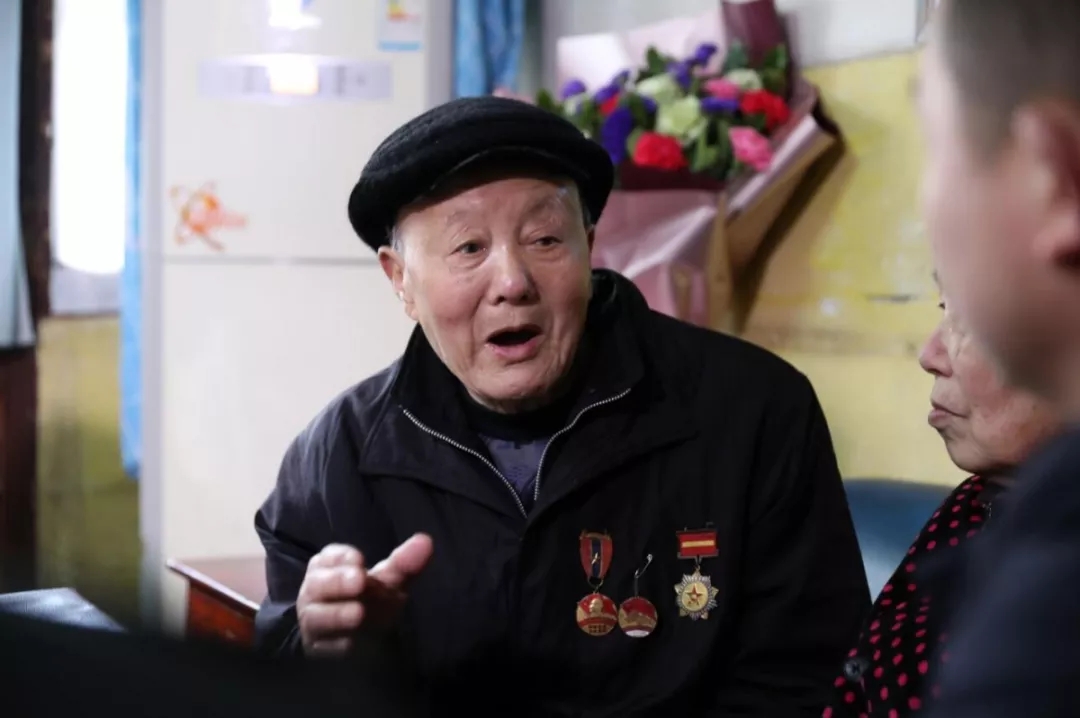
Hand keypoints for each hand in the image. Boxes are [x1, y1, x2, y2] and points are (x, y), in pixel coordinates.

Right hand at [296, 533, 433, 657]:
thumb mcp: (389, 581)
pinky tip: (352, 643)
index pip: (328, 557)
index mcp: (329, 567)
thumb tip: (426, 541)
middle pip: (317, 584)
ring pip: (316, 617)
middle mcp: (315, 592)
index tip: (359, 561)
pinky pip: (323, 646)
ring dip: (336, 615)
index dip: (341, 558)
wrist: (359, 641)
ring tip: (357, 613)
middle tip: (358, 581)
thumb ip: (404, 563)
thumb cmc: (372, 599)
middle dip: (337, 582)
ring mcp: (313, 621)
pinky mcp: (317, 649)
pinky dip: (337, 644)